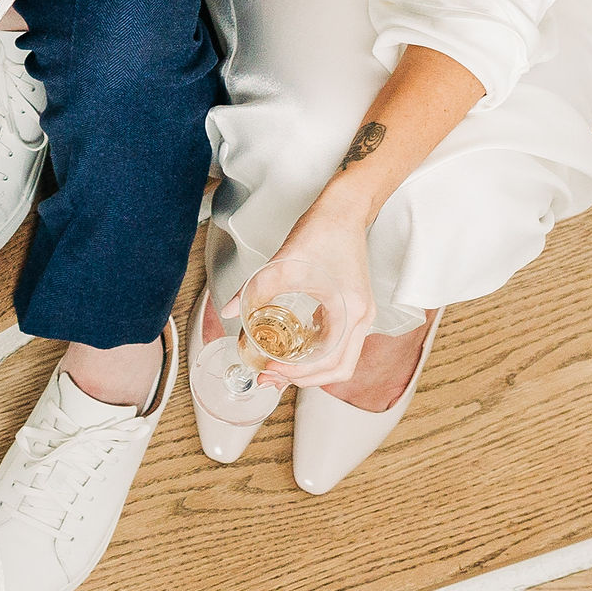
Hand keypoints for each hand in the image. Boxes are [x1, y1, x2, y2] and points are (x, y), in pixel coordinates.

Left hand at [219, 209, 374, 393]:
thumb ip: (255, 290)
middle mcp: (362, 320)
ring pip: (340, 359)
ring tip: (276, 368)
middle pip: (338, 369)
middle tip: (269, 377)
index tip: (269, 369)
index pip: (328, 362)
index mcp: (350, 313)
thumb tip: (229, 312)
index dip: (298, 373)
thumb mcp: (282, 264)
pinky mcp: (353, 309)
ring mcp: (361, 316)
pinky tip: (291, 348)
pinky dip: (317, 353)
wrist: (343, 211)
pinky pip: (339, 343)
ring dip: (310, 369)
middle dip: (304, 379)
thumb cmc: (320, 233)